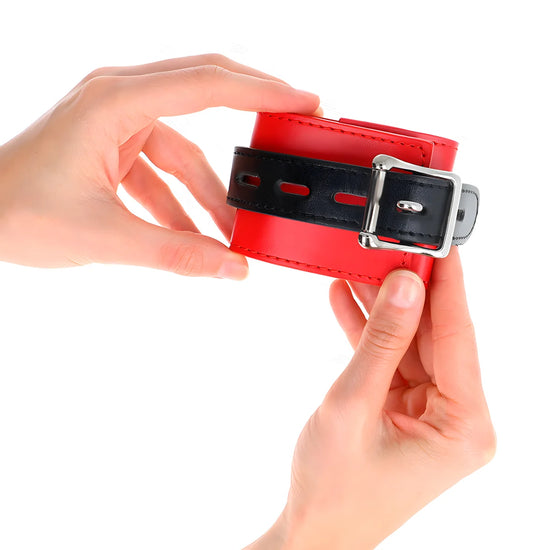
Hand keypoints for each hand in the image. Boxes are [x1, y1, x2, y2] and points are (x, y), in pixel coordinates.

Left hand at [0, 54, 319, 277]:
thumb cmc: (13, 213)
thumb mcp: (103, 237)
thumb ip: (174, 252)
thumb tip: (232, 267)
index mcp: (113, 102)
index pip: (205, 84)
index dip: (261, 92)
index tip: (303, 103)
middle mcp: (118, 101)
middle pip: (203, 94)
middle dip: (252, 116)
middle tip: (295, 128)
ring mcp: (117, 125)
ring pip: (185, 148)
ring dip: (210, 192)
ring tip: (232, 234)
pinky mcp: (115, 149)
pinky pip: (164, 171)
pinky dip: (182, 203)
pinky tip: (194, 238)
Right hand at [247, 248, 494, 549]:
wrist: (312, 530)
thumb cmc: (334, 489)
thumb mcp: (353, 403)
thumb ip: (381, 341)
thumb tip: (404, 286)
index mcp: (465, 426)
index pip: (459, 336)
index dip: (446, 285)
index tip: (439, 244)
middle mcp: (458, 419)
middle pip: (435, 336)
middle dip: (406, 292)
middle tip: (385, 250)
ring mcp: (432, 413)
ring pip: (410, 343)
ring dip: (381, 310)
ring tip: (356, 269)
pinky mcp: (407, 409)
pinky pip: (392, 360)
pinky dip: (369, 334)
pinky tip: (346, 302)